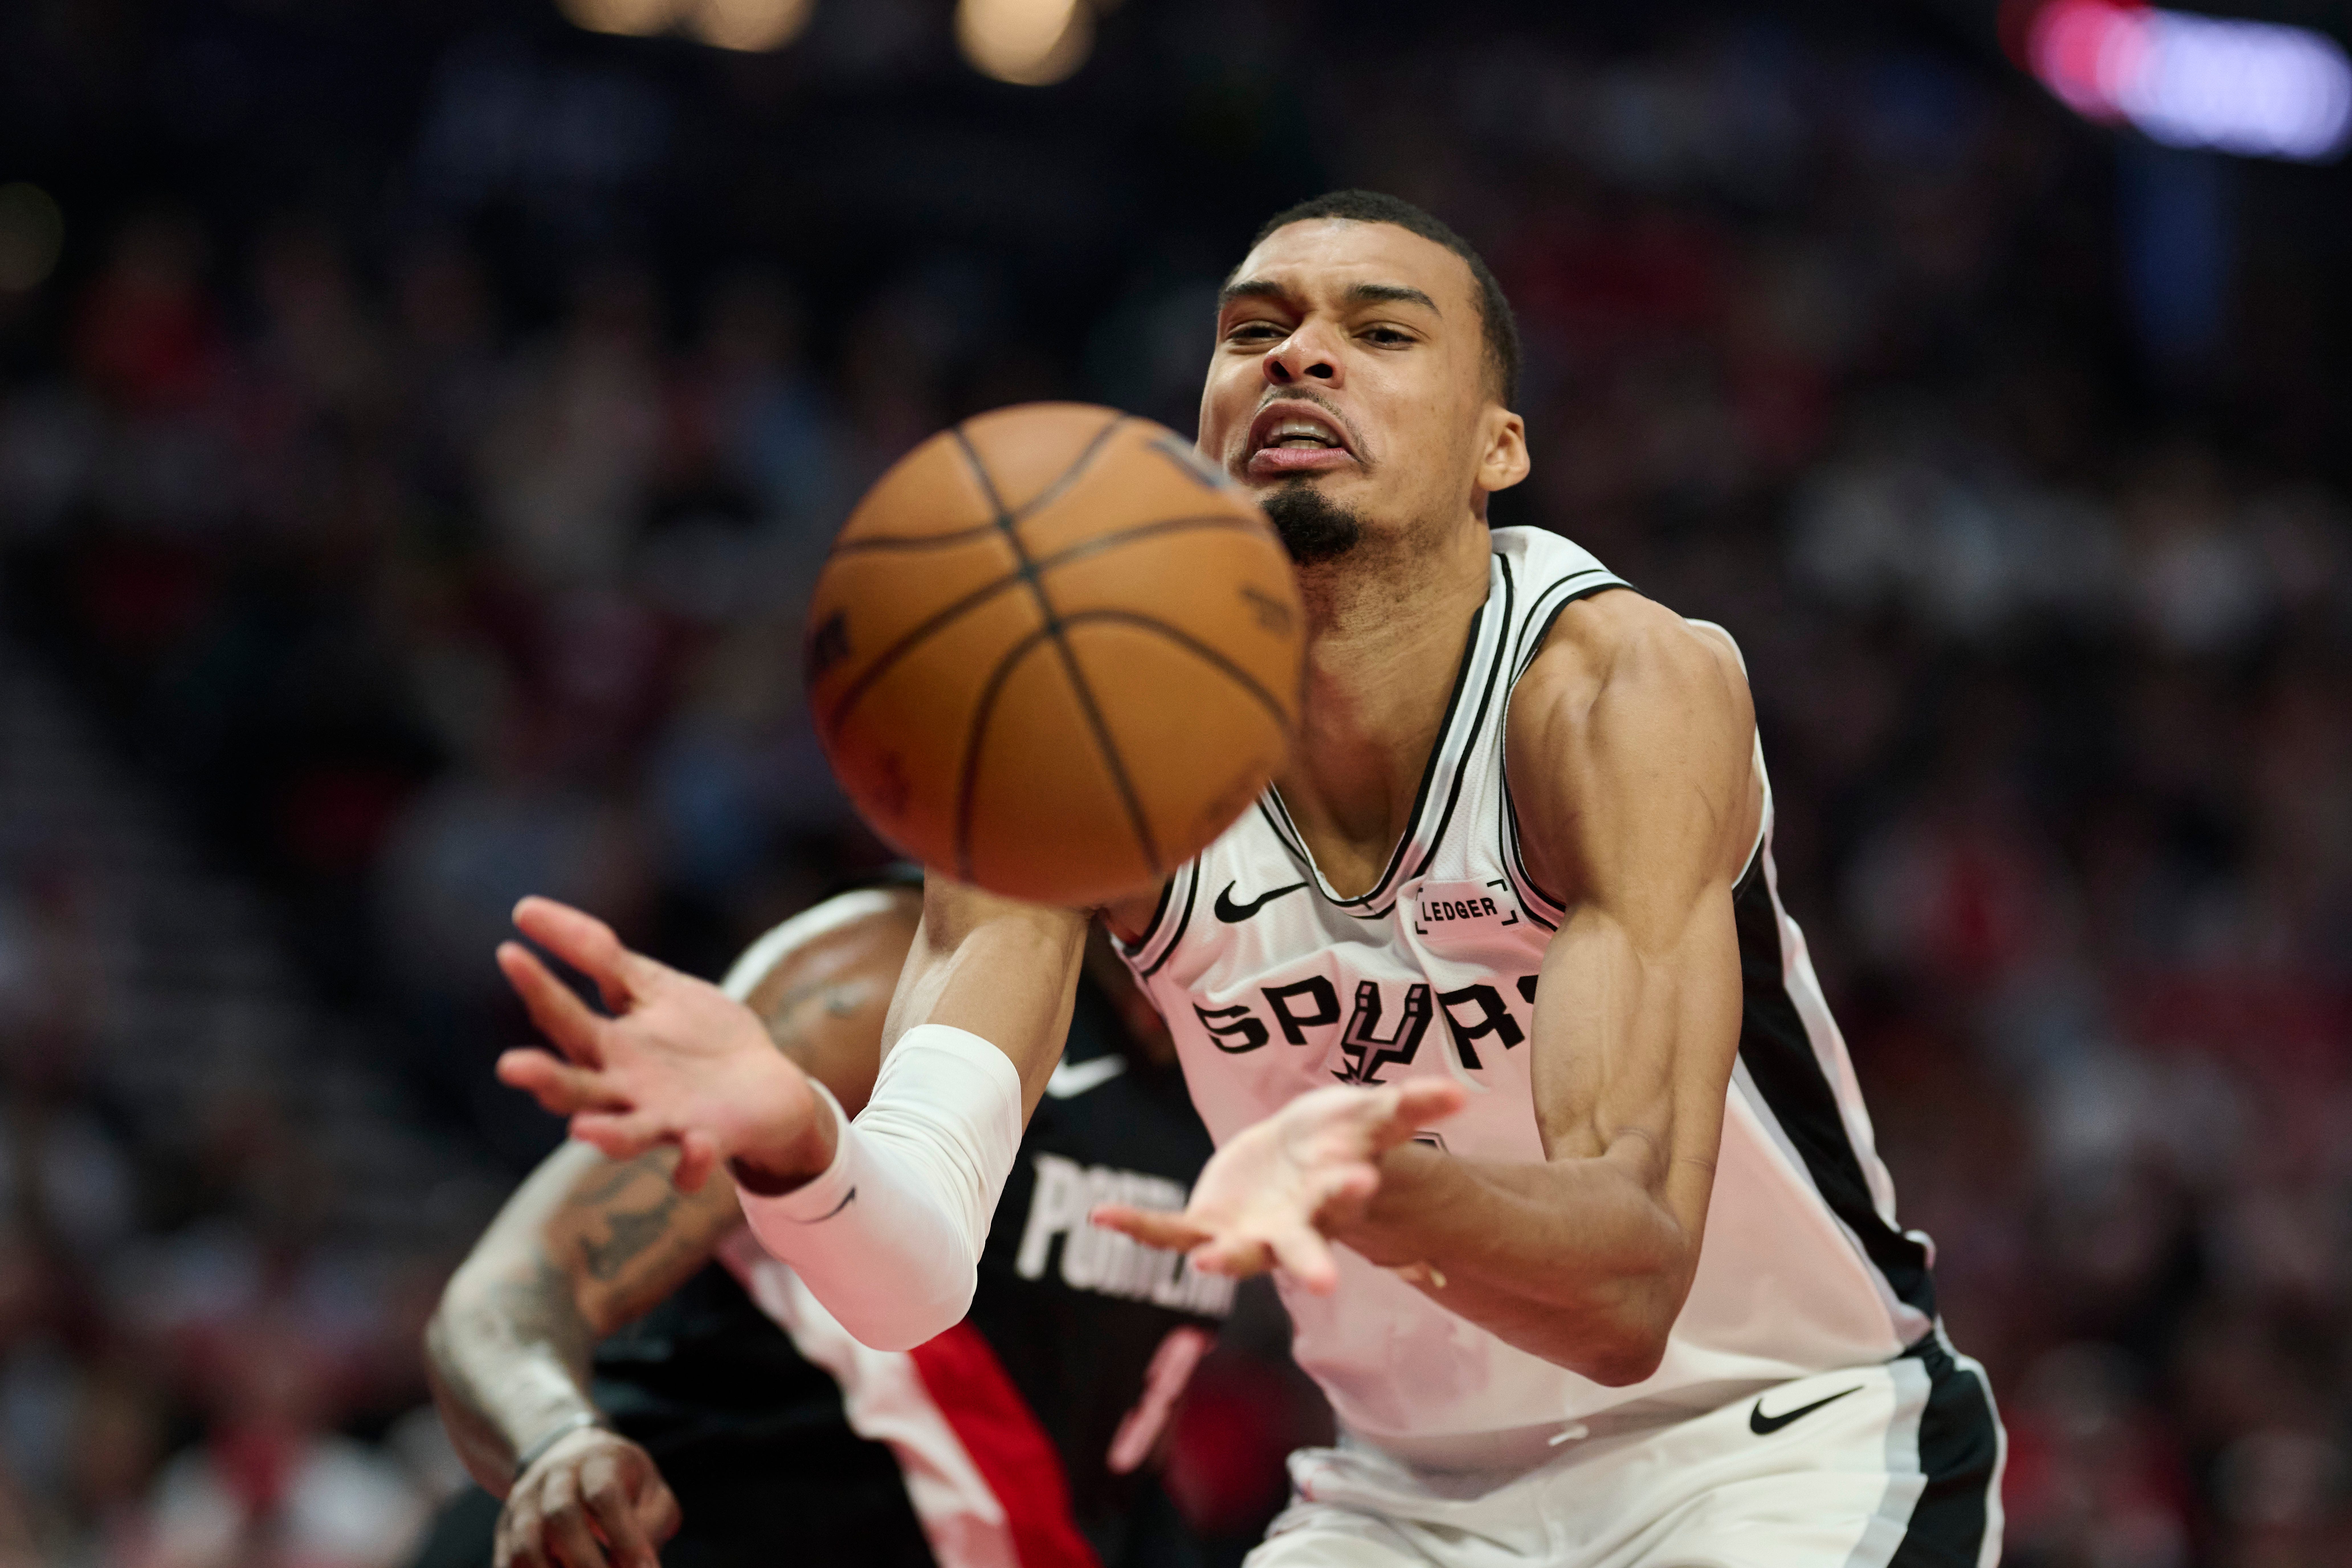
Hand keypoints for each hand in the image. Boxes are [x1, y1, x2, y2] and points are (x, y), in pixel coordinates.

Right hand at [494, 897, 829, 1191]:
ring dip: (606, 1135)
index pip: (562, 1017)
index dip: (537, 987)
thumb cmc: (699, 1035)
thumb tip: (525, 908)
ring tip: (584, 1130)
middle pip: (575, 1089)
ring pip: (625, 1134)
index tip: (510, 951)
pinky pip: (694, 1160)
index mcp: (608, 1049)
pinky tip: (696, 1146)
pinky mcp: (708, 1141)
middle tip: (510, 1065)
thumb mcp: (649, 985)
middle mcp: (624, 1092)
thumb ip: (596, 954)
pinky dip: (691, 1163)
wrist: (766, 1085)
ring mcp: (664, 1121)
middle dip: (545, 1080)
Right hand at [497, 1426, 679, 1567]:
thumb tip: (640, 1566)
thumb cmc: (623, 1483)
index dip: (624, 1537)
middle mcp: (555, 1476)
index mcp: (598, 1460)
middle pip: (560, 1516)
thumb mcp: (651, 1491)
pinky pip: (506, 1562)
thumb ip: (652, 1525)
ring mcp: (523, 1502)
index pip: (605, 1495)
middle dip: (585, 1562)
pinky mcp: (504, 1529)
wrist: (571, 1455)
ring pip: (525, 1544)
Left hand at [1092, 1079, 1465, 1292]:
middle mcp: (1292, 1226)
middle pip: (1302, 1248)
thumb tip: (1462, 1094)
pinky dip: (1138, 1226)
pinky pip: (1168, 1231)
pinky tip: (1103, 1216)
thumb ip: (1411, 1106)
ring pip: (1234, 1255)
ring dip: (1220, 1259)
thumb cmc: (1335, 1136)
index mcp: (1333, 1195)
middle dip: (1309, 1263)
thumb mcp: (1369, 1112)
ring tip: (1204, 1264)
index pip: (1347, 1194)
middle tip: (1325, 1283)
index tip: (1363, 1176)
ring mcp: (1247, 1234)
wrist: (1291, 1155)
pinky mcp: (1205, 1226)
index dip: (1352, 1186)